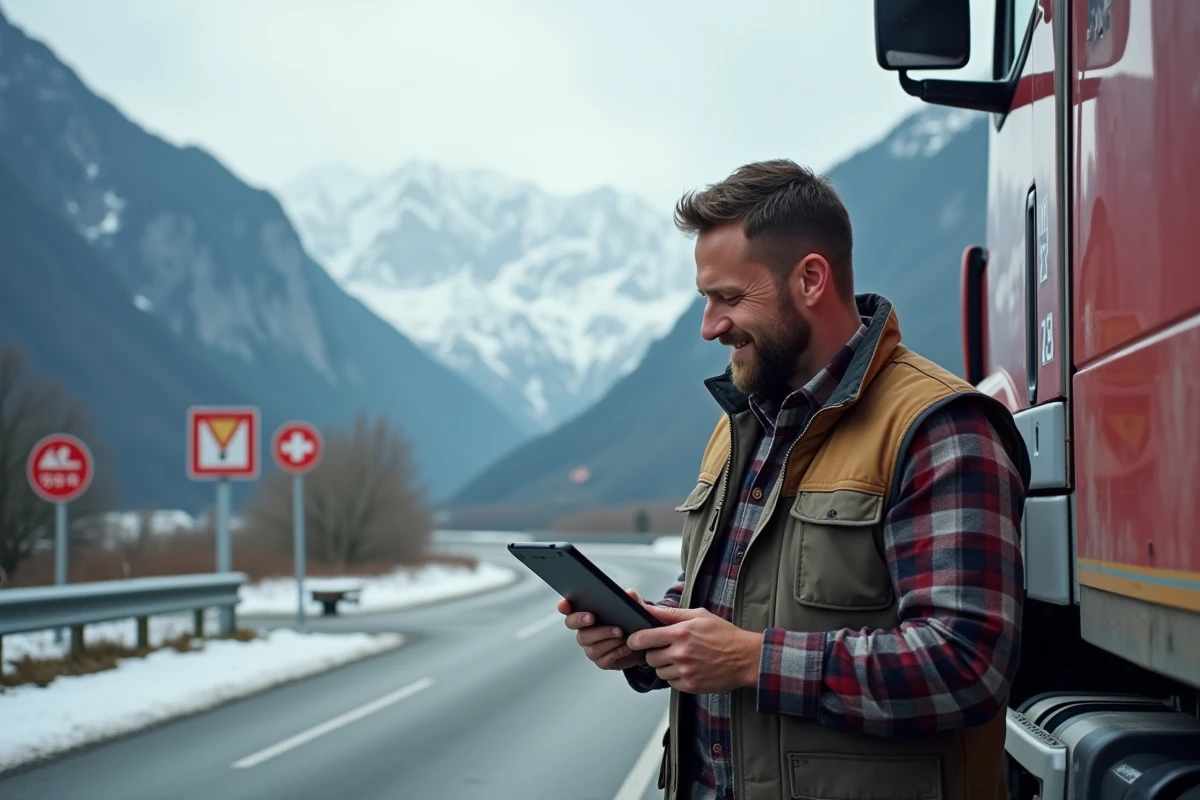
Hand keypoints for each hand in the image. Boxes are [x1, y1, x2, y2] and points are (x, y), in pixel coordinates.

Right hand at [559, 589, 647, 670]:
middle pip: (577, 630)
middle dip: (582, 621)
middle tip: (592, 617)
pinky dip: (616, 652)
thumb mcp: (636, 608)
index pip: (569, 610)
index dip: (564, 607)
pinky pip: (604, 659)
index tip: (564, 605)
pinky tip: (627, 647)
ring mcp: (592, 648)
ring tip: (621, 634)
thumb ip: (633, 599)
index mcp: (588, 615)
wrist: (643, 644)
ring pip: (592, 646)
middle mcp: (585, 632)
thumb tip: (629, 593)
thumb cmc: (632, 622)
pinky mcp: (602, 661)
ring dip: (606, 638)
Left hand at [627, 605, 762, 694]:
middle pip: (649, 658)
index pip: (643, 638)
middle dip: (654, 653)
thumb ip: (670, 613)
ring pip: (659, 672)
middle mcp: (681, 653)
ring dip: (665, 666)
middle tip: (666, 648)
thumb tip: (647, 608)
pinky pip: (671, 683)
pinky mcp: (691, 686)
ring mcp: (685, 671)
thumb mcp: (698, 616)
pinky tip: (688, 668)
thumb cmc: (723, 634)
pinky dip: (675, 677)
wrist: (746, 658)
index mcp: (681, 633)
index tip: (634, 640)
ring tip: (681, 658)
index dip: (635, 640)